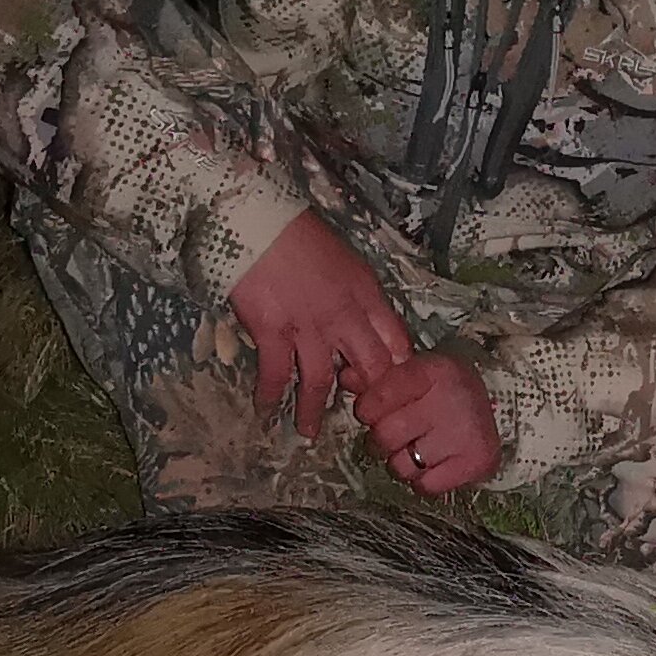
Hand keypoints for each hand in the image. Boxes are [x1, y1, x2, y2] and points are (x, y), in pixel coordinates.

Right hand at [228, 210, 413, 434]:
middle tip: (358, 420)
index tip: (391, 389)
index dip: (396, 370)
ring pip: (321, 382)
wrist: (259, 222)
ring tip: (309, 433)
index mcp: (367, 295)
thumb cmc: (300, 236)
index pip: (396, 341)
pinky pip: (276, 375)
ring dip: (314, 411)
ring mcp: (310, 327)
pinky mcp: (274, 332)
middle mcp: (345, 316)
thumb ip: (357, 296)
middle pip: (369, 367)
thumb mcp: (346, 262)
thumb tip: (361, 324)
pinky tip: (265, 412)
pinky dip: (270, 398)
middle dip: (367, 397)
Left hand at [356, 351, 502, 494]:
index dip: (368, 408)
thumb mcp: (413, 375)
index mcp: (435, 371)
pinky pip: (425, 486)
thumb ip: (376, 377)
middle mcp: (453, 399)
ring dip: (403, 462)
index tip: (374, 411)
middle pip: (385, 436)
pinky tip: (436, 462)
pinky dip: (424, 480)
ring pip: (401, 466)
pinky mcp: (478, 462)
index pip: (379, 396)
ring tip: (419, 447)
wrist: (495, 408)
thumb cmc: (442, 390)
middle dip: (383, 439)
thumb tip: (345, 377)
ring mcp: (467, 433)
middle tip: (400, 432)